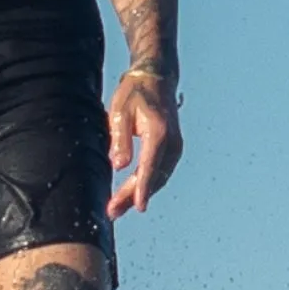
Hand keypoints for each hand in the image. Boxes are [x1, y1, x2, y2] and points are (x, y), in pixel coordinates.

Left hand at [106, 74, 182, 218]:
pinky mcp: (173, 149)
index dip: (143, 189)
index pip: (150, 167)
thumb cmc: (134, 93)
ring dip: (139, 193)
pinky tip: (131, 194)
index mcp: (159, 132)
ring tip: (117, 208)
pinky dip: (147, 184)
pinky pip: (161, 172)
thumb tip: (119, 166)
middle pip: (154, 177)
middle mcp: (172, 142)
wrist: (155, 78)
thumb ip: (120, 139)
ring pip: (159, 177)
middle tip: (112, 212)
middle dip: (133, 196)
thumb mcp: (120, 112)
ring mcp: (176, 147)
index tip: (138, 207)